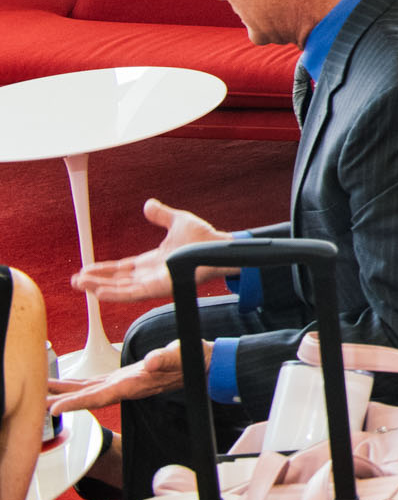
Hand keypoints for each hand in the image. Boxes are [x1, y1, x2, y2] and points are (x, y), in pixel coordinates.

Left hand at [49, 342, 181, 414]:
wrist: (199, 365)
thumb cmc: (191, 359)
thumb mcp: (180, 354)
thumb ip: (166, 357)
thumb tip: (151, 361)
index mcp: (135, 384)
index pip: (101, 397)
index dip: (77, 403)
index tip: (55, 409)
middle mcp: (124, 388)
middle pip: (87, 398)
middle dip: (62, 403)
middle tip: (36, 405)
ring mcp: (121, 384)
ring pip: (87, 392)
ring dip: (64, 394)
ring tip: (40, 394)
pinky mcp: (121, 378)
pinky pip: (93, 384)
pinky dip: (75, 386)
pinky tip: (62, 384)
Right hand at [71, 198, 230, 304]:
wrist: (220, 247)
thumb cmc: (205, 238)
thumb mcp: (178, 222)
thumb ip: (161, 215)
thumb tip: (148, 205)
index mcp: (153, 261)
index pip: (122, 268)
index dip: (103, 270)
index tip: (86, 270)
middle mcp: (151, 274)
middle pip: (117, 280)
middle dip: (96, 281)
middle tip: (76, 281)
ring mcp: (155, 283)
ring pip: (121, 289)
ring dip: (100, 288)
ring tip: (81, 286)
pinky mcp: (160, 288)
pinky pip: (133, 294)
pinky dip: (115, 294)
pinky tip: (99, 293)